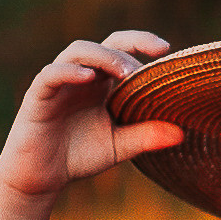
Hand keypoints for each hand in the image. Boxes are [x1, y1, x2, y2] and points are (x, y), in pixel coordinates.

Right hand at [0, 30, 184, 202]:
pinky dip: (69, 71)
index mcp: (102, 82)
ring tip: (124, 71)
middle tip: (149, 60)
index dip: (141, 42)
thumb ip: (146, 136)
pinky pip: (51, 74)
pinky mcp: (37, 95)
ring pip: (77, 51)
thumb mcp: (119, 146)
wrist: (41, 177)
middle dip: (128, 47)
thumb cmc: (79, 156)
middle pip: (104, 44)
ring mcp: (59, 82)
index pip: (122, 49)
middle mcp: (81, 76)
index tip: (166, 49)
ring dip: (103, 57)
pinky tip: (87, 77)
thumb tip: (182, 133)